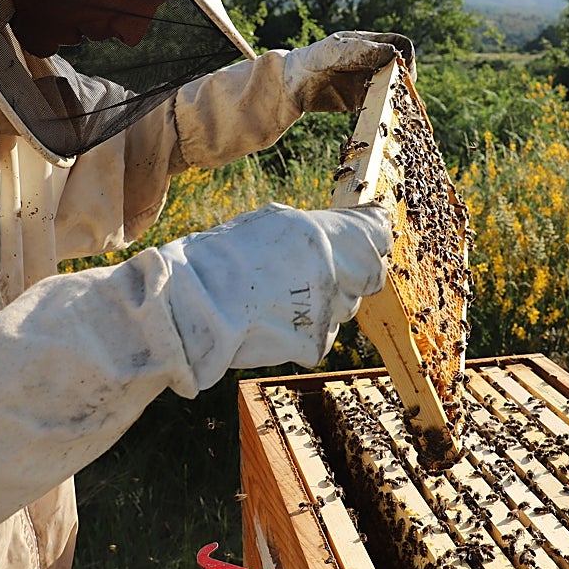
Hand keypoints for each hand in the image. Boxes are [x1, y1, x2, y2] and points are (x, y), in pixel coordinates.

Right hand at [159, 202, 392, 389]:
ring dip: (324, 305)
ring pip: (344, 309)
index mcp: (315, 232)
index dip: (377, 237)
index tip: (377, 238)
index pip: (373, 234)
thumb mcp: (262, 225)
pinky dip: (303, 334)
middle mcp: (328, 268)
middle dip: (355, 275)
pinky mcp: (314, 343)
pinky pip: (320, 338)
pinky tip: (272, 324)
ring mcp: (324, 307)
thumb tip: (329, 236)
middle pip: (368, 275)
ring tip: (281, 301)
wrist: (191, 307)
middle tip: (325, 276)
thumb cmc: (215, 261)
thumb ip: (305, 234)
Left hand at [283, 30, 414, 111]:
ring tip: (388, 107)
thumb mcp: (334, 52)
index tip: (401, 72)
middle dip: (404, 81)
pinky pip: (378, 105)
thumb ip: (361, 51)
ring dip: (395, 98)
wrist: (289, 84)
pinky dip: (381, 111)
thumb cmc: (311, 60)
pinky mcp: (359, 100)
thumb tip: (394, 54)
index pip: (401, 45)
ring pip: (393, 88)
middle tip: (396, 94)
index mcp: (369, 43)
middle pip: (401, 68)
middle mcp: (372, 61)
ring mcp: (366, 81)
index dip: (407, 57)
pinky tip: (376, 117)